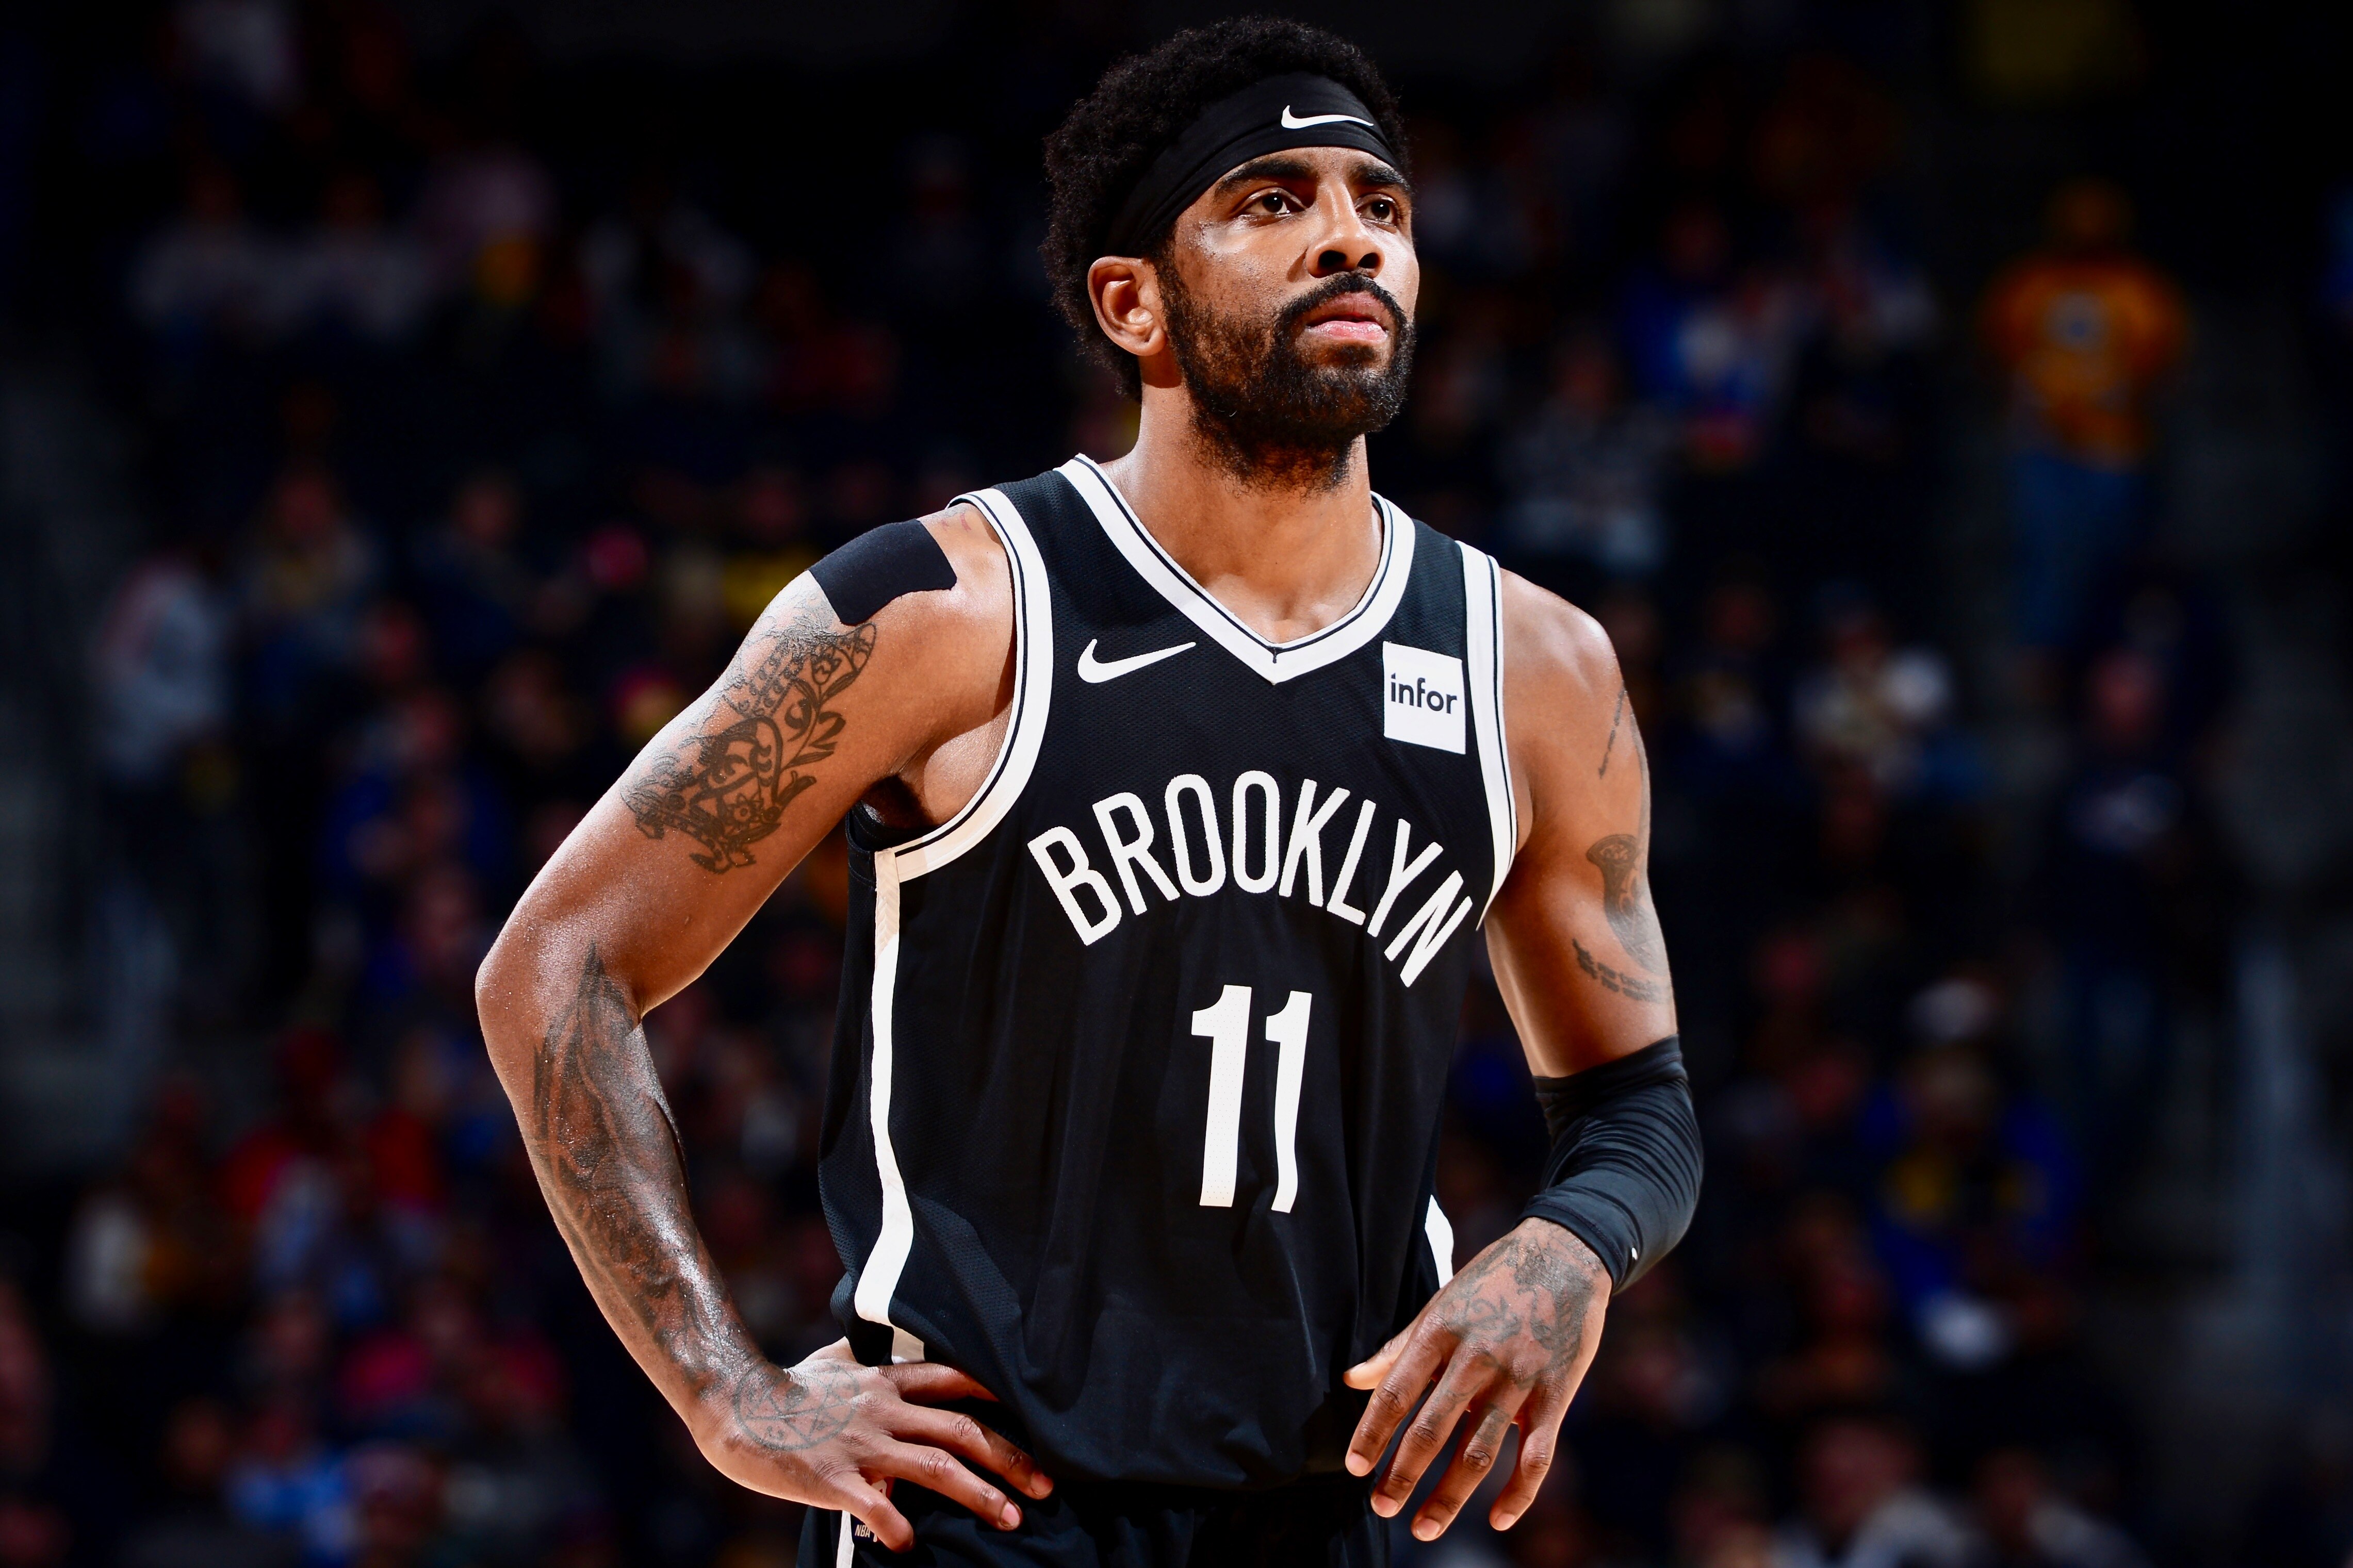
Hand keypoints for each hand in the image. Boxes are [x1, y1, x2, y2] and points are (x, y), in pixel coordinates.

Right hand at [694, 1343, 1052, 1550]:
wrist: (734, 1404)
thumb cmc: (786, 1385)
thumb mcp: (835, 1360)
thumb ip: (867, 1358)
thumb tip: (881, 1347)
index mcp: (886, 1381)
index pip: (958, 1381)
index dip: (1001, 1400)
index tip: (1039, 1421)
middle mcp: (884, 1408)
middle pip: (963, 1429)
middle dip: (1011, 1458)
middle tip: (1048, 1485)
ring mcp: (862, 1444)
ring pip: (936, 1465)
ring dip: (980, 1495)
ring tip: (1014, 1519)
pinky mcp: (834, 1478)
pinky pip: (878, 1507)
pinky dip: (900, 1529)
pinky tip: (914, 1547)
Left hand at [1343, 1218, 1608, 1539]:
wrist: (1566, 1256)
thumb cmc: (1494, 1280)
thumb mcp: (1441, 1303)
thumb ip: (1400, 1346)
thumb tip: (1352, 1379)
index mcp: (1442, 1331)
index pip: (1397, 1392)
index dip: (1373, 1432)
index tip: (1354, 1467)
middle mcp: (1477, 1357)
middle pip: (1432, 1428)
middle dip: (1403, 1473)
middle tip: (1381, 1506)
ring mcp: (1519, 1379)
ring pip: (1479, 1452)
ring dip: (1449, 1496)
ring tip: (1423, 1528)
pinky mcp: (1555, 1396)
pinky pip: (1537, 1457)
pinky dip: (1518, 1495)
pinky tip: (1497, 1521)